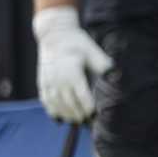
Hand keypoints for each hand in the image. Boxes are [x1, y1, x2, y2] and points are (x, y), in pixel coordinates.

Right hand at [32, 7, 113, 123]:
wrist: (53, 35)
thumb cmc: (77, 42)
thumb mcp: (92, 50)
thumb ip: (103, 64)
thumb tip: (115, 74)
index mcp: (73, 72)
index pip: (82, 96)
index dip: (89, 108)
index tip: (95, 115)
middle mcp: (59, 80)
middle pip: (69, 104)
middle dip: (79, 115)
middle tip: (88, 122)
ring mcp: (49, 82)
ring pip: (57, 105)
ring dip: (66, 115)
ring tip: (75, 121)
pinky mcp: (42, 83)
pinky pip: (46, 101)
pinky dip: (52, 111)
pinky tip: (59, 118)